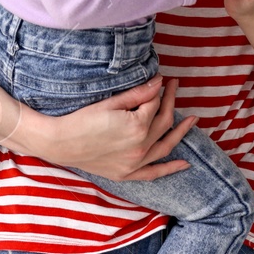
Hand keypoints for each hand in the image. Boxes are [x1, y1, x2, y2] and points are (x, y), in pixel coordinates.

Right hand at [30, 76, 195, 181]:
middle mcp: (141, 146)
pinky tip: (184, 164)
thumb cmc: (82, 119)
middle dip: (170, 102)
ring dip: (181, 132)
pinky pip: (154, 173)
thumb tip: (159, 82)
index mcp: (137, 126)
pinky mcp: (127, 173)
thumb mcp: (111, 103)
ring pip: (166, 145)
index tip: (160, 79)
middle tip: (173, 86)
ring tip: (194, 119)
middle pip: (163, 121)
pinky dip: (170, 169)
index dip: (158, 90)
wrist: (60, 143)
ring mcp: (135, 163)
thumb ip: (138, 94)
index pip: (155, 104)